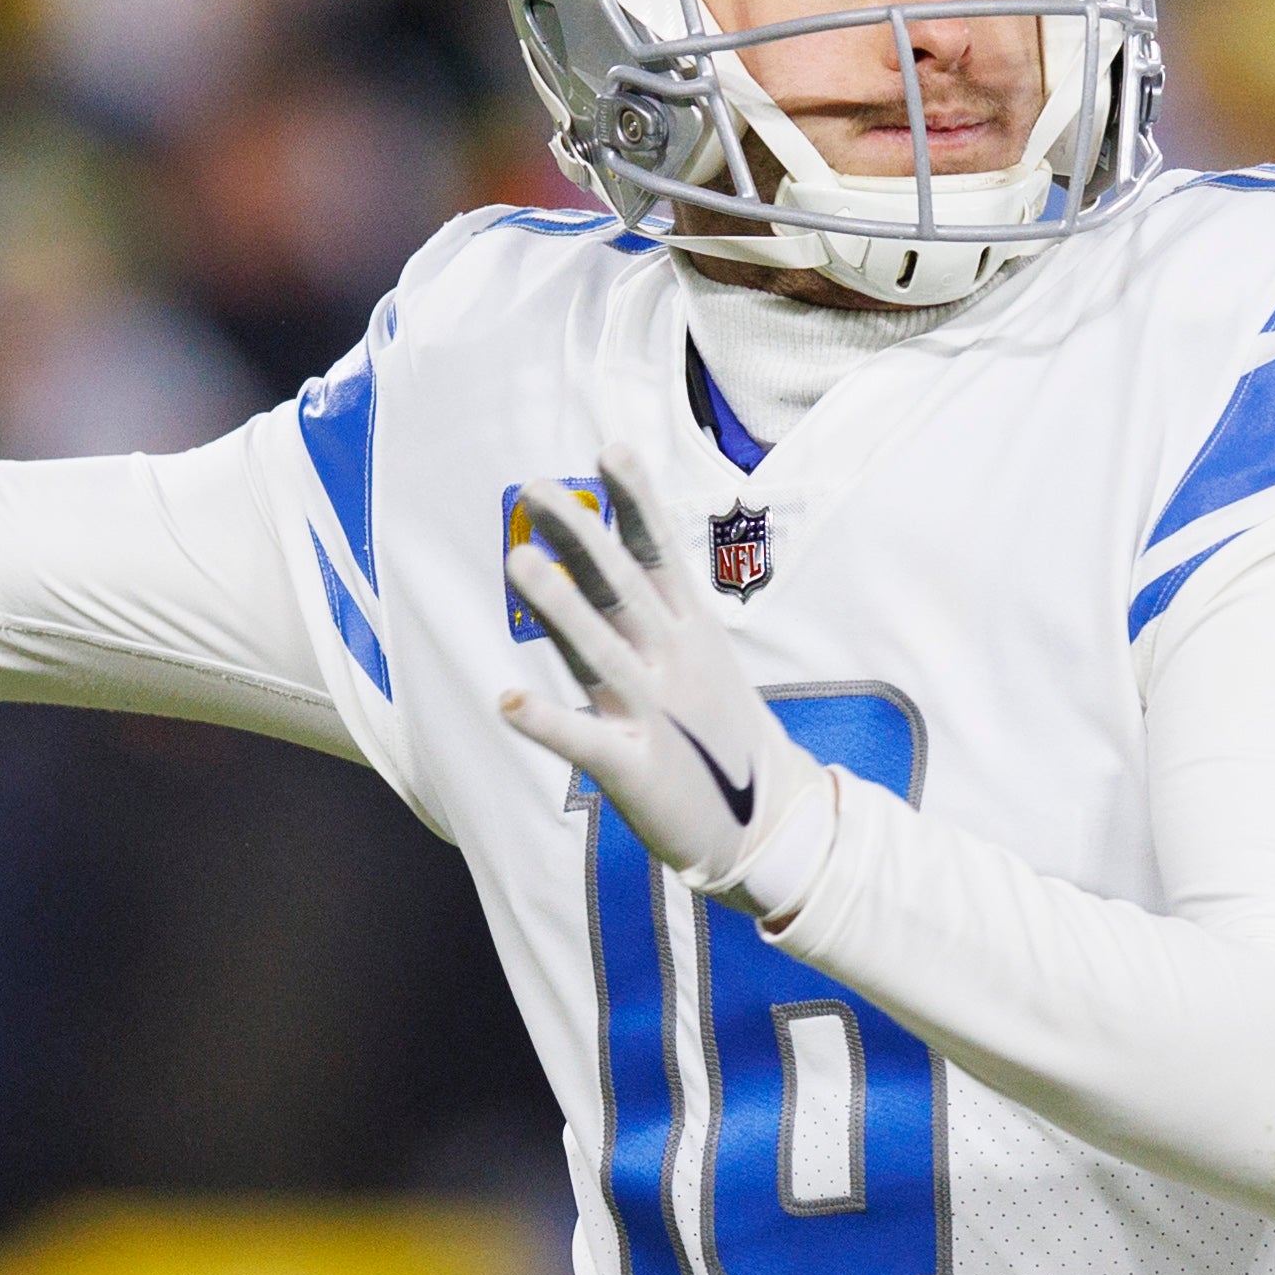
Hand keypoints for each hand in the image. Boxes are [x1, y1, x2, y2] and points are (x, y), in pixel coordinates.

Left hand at [496, 446, 831, 915]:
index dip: (636, 504)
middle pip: (622, 591)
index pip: (659, 556)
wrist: (767, 825)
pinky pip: (586, 742)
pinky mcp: (635, 770)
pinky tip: (507, 699)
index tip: (611, 449)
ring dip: (560, 607)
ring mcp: (655, 714)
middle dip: (582, 537)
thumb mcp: (694, 657)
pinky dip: (548, 723)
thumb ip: (645, 607)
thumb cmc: (715, 732)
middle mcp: (671, 663)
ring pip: (600, 651)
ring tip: (519, 561)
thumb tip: (596, 548)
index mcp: (689, 633)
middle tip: (536, 490)